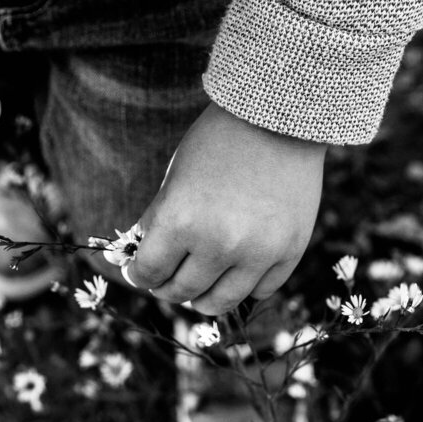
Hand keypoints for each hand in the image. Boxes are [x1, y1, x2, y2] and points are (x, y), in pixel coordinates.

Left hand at [130, 102, 324, 314]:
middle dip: (167, 287)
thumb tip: (133, 260)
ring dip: (202, 298)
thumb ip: (157, 222)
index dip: (138, 275)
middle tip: (166, 280)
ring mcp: (258, 253)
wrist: (281, 118)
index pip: (148, 272)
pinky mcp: (289, 253)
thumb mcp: (175, 178)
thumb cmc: (218, 142)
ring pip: (220, 303)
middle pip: (181, 292)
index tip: (138, 273)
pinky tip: (235, 273)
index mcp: (181, 220)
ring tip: (198, 289)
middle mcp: (219, 244)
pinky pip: (259, 291)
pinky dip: (243, 286)